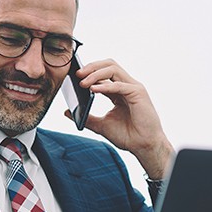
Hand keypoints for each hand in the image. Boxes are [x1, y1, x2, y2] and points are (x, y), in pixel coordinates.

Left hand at [69, 59, 174, 178]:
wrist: (144, 146)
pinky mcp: (139, 93)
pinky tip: (93, 89)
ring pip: (113, 69)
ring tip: (83, 82)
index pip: (103, 73)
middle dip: (92, 66)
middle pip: (109, 65)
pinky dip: (105, 86)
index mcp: (119, 90)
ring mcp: (133, 88)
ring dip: (96, 73)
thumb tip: (67, 112)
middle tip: (77, 74)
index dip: (89, 72)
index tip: (74, 76)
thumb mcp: (101, 125)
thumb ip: (86, 117)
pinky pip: (119, 85)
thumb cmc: (128, 136)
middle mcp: (127, 85)